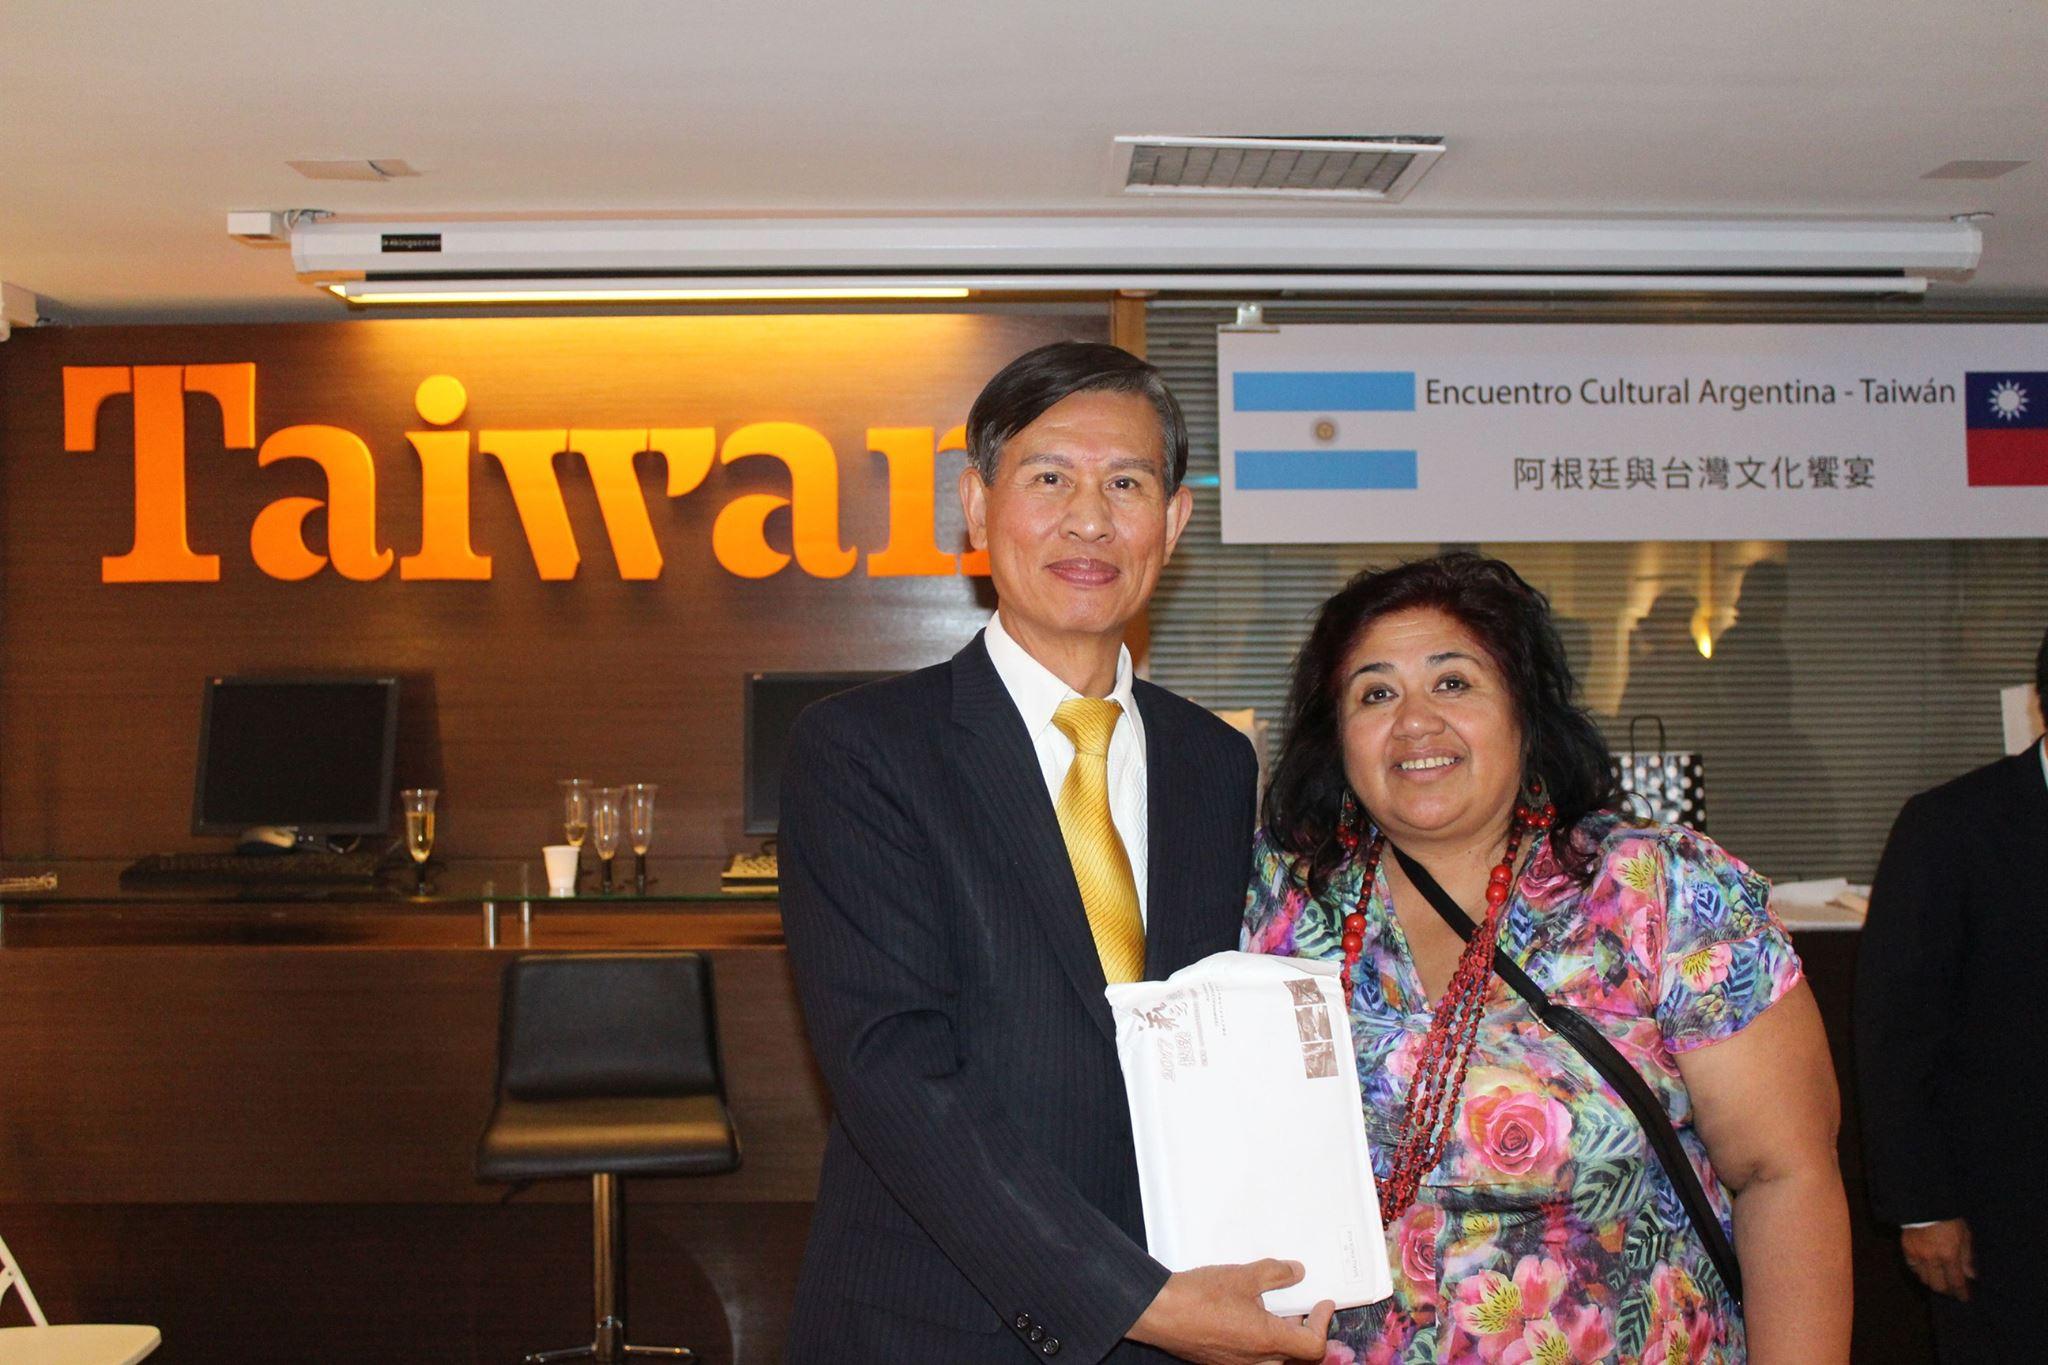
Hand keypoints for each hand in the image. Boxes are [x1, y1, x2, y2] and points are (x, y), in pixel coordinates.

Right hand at [1128, 1260, 1334, 1364]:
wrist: (1159, 1312)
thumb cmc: (1198, 1298)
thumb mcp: (1243, 1276)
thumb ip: (1274, 1274)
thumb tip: (1295, 1272)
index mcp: (1267, 1341)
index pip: (1313, 1346)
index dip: (1322, 1323)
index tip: (1323, 1304)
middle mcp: (1255, 1360)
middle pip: (1295, 1356)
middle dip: (1302, 1330)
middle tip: (1301, 1306)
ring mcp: (1235, 1364)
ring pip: (1272, 1357)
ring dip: (1280, 1336)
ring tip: (1273, 1308)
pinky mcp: (1219, 1361)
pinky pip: (1250, 1355)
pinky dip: (1259, 1338)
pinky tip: (1246, 1313)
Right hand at [1901, 1219, 1974, 1300]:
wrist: (1923, 1203)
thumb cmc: (1948, 1218)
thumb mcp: (1964, 1235)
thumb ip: (1967, 1257)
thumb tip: (1971, 1276)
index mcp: (1949, 1255)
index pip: (1956, 1282)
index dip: (1961, 1293)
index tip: (1964, 1298)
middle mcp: (1932, 1259)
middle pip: (1938, 1286)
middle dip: (1947, 1290)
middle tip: (1952, 1289)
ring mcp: (1917, 1255)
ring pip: (1924, 1279)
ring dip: (1933, 1281)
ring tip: (1939, 1278)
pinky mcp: (1906, 1249)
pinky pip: (1912, 1267)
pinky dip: (1919, 1271)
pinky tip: (1925, 1268)